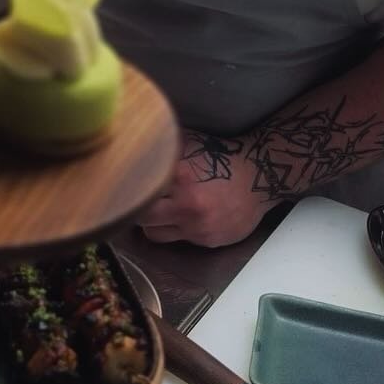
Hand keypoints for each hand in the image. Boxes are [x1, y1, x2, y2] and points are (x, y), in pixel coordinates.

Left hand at [138, 129, 267, 247]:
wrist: (259, 176)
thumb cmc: (223, 158)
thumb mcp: (191, 144)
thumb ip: (163, 148)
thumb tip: (133, 143)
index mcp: (180, 176)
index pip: (139, 189)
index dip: (130, 189)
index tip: (124, 187)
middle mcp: (187, 204)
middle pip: (141, 217)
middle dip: (136, 210)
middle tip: (136, 203)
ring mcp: (197, 226)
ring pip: (154, 233)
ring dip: (152, 224)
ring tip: (157, 212)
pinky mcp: (207, 240)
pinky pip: (178, 240)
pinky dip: (175, 230)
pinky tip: (181, 218)